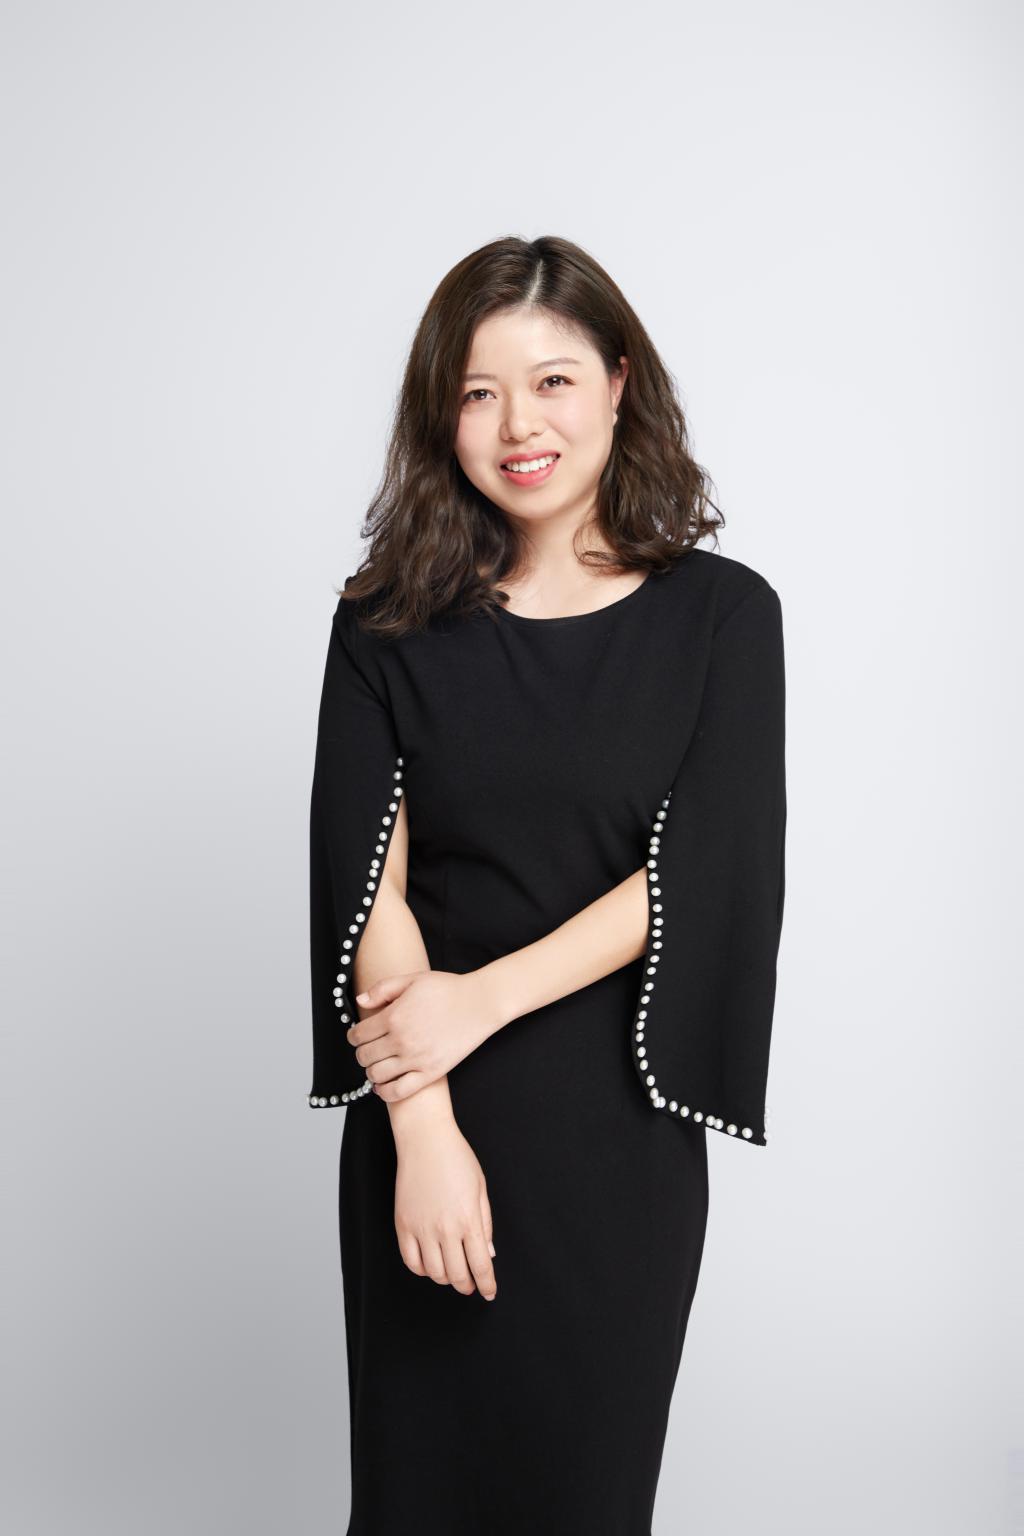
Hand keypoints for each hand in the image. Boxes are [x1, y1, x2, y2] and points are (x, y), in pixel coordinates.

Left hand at [347, 969, 502, 1100]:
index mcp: (394, 1016)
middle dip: (361, 1052)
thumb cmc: (447, 989)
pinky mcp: (430, 1073)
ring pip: (376, 1075)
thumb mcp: (413, 979)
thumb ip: (383, 989)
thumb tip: (360, 1002)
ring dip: (371, 1071)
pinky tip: (383, 1085)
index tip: (357, 1036)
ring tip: (377, 1065)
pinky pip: (398, 1092)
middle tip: (368, 1049)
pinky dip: (385, 1092)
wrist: (480, 1003)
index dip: (353, 1036)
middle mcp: (402, 1040)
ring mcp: (416, 1059)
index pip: (358, 1034)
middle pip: (364, 1056)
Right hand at [393, 1112, 497, 1299]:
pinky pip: (411, 1261)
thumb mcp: (481, 1188)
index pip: (481, 1265)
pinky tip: (430, 1265)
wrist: (425, 1139)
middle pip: (457, 1275)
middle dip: (468, 1285)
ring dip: (446, 1279)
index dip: (487, 1284)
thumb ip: (486, 1223)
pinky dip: (422, 1270)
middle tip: (471, 1285)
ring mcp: (422, 1228)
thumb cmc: (457, 1158)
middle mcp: (445, 1228)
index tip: (489, 1293)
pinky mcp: (403, 1224)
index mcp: (469, 1219)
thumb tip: (489, 1253)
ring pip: (434, 1273)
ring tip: (452, 1274)